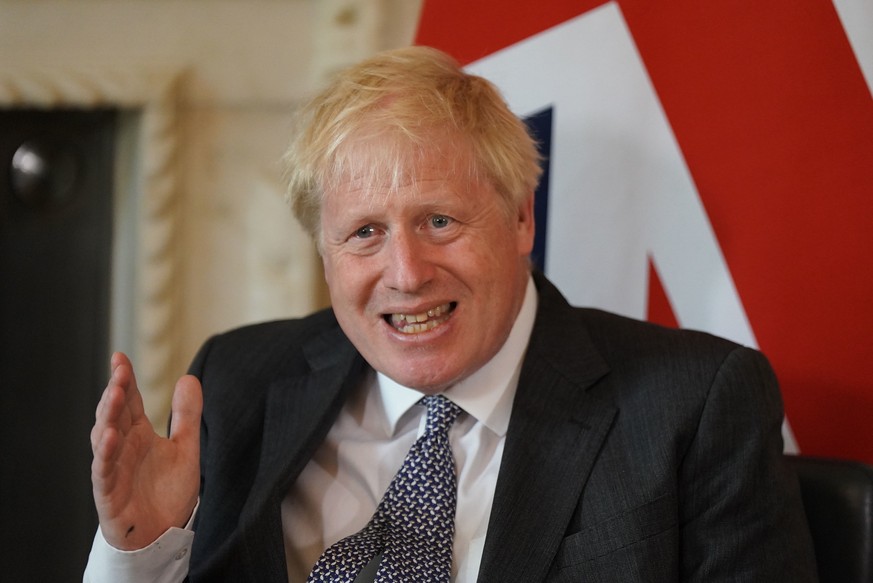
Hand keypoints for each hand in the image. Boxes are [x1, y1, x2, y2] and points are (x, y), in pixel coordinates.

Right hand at [90, 352, 202, 549]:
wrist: (164, 534)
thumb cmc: (168, 492)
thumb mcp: (186, 448)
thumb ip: (187, 415)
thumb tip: (189, 377)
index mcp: (138, 434)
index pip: (129, 401)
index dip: (125, 380)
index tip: (120, 357)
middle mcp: (123, 447)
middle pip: (115, 414)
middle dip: (116, 392)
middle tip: (120, 370)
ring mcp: (113, 468)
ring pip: (103, 437)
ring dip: (108, 415)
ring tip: (115, 394)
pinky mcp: (108, 492)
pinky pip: (104, 470)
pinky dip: (105, 453)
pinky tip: (111, 436)